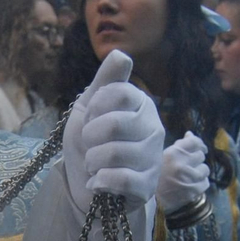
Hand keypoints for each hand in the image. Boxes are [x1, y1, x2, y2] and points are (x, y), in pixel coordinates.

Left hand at [62, 50, 164, 213]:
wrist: (86, 183)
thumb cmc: (90, 142)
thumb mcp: (90, 107)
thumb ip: (106, 81)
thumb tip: (121, 54)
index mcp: (142, 105)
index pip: (119, 93)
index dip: (96, 107)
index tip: (92, 117)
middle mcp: (154, 128)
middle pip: (114, 124)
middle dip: (90, 137)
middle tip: (90, 144)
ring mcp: (153, 158)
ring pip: (114, 153)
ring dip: (92, 161)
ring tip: (94, 165)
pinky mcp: (147, 186)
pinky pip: (121, 179)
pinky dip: (100, 181)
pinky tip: (98, 182)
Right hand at [157, 133, 209, 214]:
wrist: (149, 201)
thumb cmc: (152, 177)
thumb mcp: (161, 157)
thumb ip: (177, 146)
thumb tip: (190, 135)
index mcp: (173, 153)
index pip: (195, 142)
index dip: (200, 144)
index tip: (201, 148)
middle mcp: (183, 164)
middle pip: (201, 155)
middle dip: (196, 159)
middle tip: (189, 165)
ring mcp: (189, 178)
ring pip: (205, 169)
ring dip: (199, 171)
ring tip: (190, 176)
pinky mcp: (193, 191)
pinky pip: (205, 182)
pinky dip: (200, 183)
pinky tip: (191, 184)